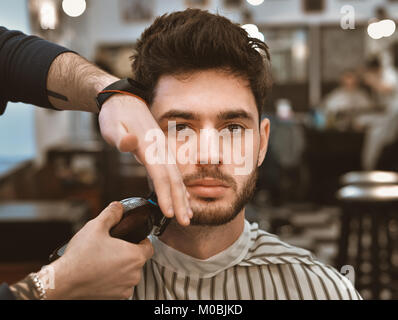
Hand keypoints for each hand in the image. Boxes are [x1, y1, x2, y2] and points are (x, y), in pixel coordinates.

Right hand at [46, 202, 153, 299]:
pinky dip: (114, 280)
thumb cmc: (80, 256)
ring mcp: (125, 289)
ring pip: (129, 274)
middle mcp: (134, 275)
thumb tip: (118, 207)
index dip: (141, 240)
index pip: (149, 246)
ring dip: (121, 268)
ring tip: (104, 261)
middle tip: (112, 248)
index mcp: (135, 256)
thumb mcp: (96, 226)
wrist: (63, 282)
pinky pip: (120, 286)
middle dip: (128, 253)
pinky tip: (100, 273)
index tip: (130, 238)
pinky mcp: (116, 298)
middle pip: (138, 260)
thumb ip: (111, 214)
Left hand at [98, 94, 192, 225]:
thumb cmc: (115, 115)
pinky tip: (183, 198)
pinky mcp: (162, 152)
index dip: (165, 195)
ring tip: (188, 215)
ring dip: (183, 197)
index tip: (169, 213)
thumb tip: (130, 142)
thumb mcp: (111, 125)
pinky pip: (174, 173)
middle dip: (181, 202)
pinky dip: (179, 188)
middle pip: (174, 179)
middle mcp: (161, 150)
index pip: (160, 175)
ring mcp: (164, 151)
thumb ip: (121, 137)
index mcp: (149, 146)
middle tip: (185, 222)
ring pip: (177, 177)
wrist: (124, 101)